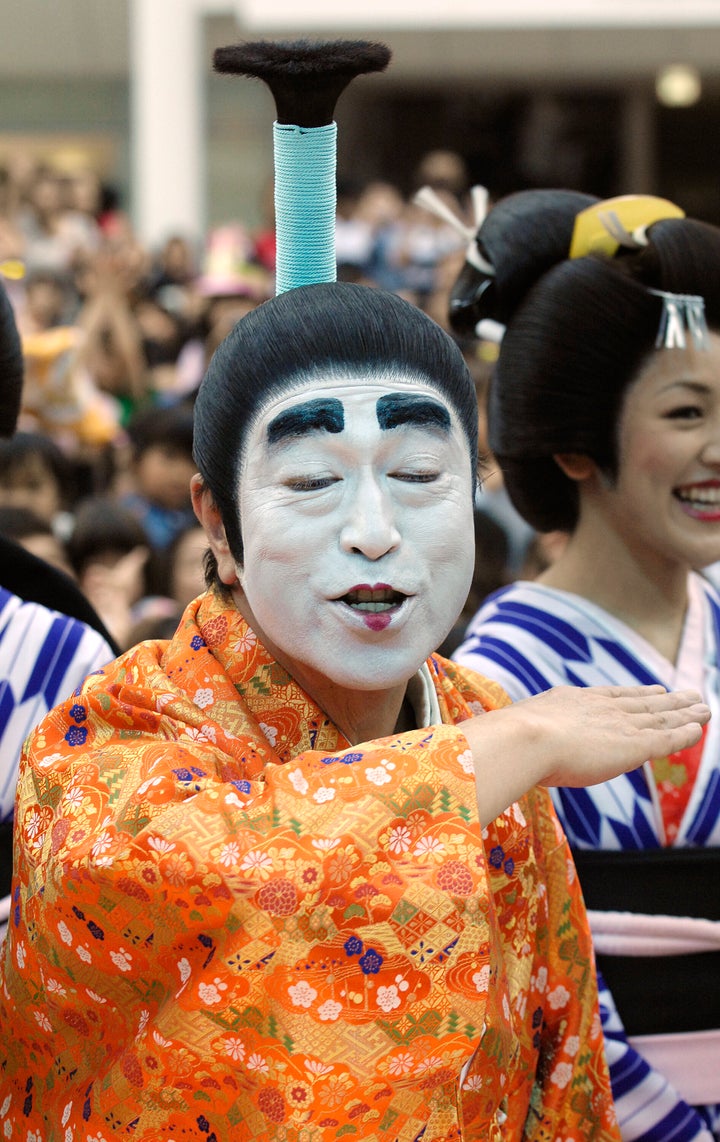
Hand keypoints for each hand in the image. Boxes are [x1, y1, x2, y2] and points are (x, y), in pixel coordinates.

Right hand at [462, 684, 709, 825]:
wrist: (522, 739)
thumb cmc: (507, 741)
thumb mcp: (509, 734)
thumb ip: (508, 737)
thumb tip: (477, 739)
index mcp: (571, 702)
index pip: (609, 697)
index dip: (632, 695)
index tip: (650, 690)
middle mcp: (599, 708)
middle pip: (640, 702)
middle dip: (664, 700)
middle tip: (686, 694)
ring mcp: (617, 724)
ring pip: (660, 716)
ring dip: (684, 712)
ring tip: (703, 706)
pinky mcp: (634, 744)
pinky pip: (667, 736)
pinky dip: (685, 731)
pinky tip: (701, 726)